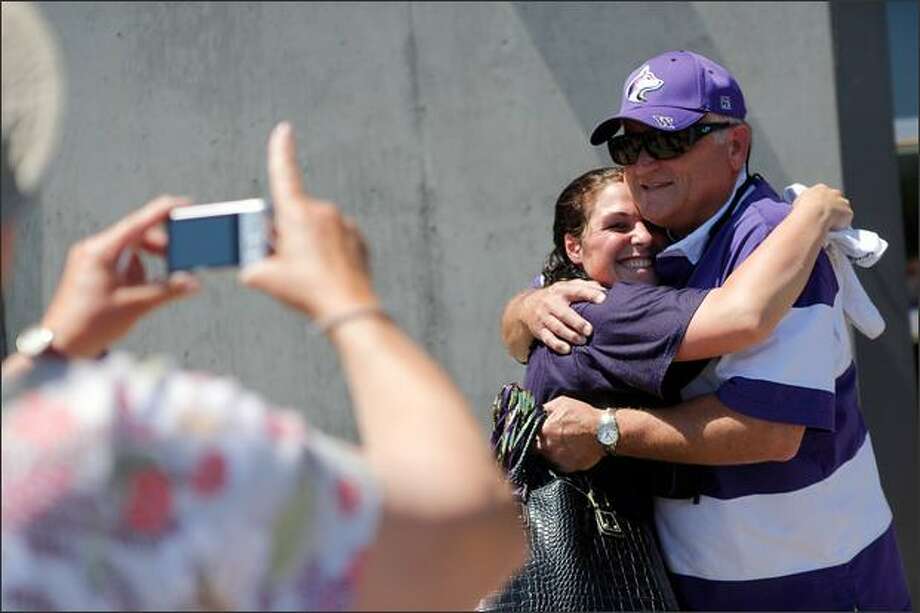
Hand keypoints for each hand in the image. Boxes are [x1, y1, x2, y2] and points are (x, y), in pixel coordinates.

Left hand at [40, 196, 199, 357]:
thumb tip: (193, 283)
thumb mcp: (135, 305)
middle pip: (136, 236)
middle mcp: (94, 250)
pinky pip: (122, 263)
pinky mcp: (93, 272)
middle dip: (160, 247)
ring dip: (149, 264)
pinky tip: (140, 291)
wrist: (61, 346)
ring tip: (158, 284)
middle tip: (180, 259)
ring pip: (131, 250)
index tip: (184, 204)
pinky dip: (137, 273)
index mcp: (100, 252)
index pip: (137, 224)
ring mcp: (92, 261)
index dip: (162, 212)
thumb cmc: (91, 324)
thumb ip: (167, 291)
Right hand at [240, 122, 376, 319]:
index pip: (284, 173)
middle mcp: (322, 211)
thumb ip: (250, 262)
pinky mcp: (357, 239)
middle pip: (294, 215)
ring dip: (306, 243)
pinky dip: (326, 252)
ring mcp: (343, 224)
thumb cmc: (307, 290)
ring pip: (315, 229)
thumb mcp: (264, 277)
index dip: (281, 150)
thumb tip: (251, 261)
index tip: (284, 130)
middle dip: (284, 233)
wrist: (347, 307)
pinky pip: (335, 239)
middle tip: (284, 262)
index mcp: (296, 213)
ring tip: (308, 273)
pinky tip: (325, 273)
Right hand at [522, 280, 605, 353]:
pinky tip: (567, 349)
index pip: (577, 290)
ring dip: (571, 336)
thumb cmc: (555, 297)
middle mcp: (551, 304)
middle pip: (564, 314)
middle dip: (577, 323)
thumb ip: (586, 286)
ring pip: (557, 328)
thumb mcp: (567, 286)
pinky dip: (557, 345)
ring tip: (582, 341)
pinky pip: (548, 339)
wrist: (527, 306)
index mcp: (562, 290)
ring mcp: (544, 317)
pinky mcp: (539, 330)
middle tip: (589, 330)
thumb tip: (606, 288)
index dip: (590, 294)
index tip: (602, 299)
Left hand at [537, 396, 604, 472]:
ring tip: (562, 445)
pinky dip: (561, 459)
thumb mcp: (561, 403)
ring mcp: (556, 460)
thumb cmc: (583, 415)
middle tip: (552, 438)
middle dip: (541, 443)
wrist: (605, 432)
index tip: (538, 432)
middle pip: (536, 448)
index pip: (528, 435)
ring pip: (547, 457)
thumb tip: (534, 413)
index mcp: (543, 431)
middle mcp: (547, 448)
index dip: (533, 433)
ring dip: (551, 452)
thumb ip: (544, 408)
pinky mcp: (567, 468)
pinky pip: (559, 465)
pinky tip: (570, 451)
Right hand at [793, 184, 852, 230]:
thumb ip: (804, 203)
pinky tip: (833, 229)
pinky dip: (841, 224)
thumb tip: (804, 208)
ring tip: (829, 224)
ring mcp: (842, 202)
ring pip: (843, 208)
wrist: (813, 215)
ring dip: (838, 214)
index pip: (823, 194)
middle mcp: (833, 192)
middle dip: (833, 206)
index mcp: (819, 189)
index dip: (821, 202)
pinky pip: (846, 219)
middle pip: (836, 198)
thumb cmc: (802, 210)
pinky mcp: (848, 212)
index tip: (818, 209)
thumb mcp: (798, 202)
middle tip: (826, 216)